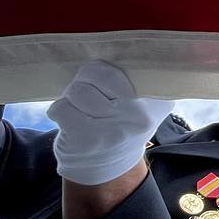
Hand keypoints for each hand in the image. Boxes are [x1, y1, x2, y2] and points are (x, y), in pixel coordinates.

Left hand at [48, 61, 173, 185]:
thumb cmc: (121, 124)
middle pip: (99, 73)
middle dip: (87, 81)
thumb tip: (121, 49)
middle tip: (92, 95)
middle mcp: (140, 116)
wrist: (107, 169)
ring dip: (72, 97)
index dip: (110, 70)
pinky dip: (59, 111)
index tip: (112, 86)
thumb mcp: (146, 103)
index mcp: (159, 101)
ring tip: (80, 108)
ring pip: (78, 90)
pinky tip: (69, 120)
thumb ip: (142, 78)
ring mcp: (114, 130)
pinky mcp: (87, 141)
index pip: (127, 65)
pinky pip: (61, 108)